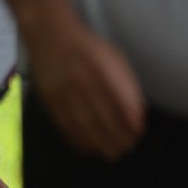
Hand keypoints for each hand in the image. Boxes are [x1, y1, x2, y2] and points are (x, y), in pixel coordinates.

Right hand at [28, 23, 145, 160]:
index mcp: (103, 68)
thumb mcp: (113, 56)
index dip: (132, 123)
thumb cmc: (87, 47)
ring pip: (85, 124)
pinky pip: (64, 123)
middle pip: (105, 117)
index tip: (138, 134)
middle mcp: (83, 79)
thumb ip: (126, 83)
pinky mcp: (49, 97)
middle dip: (118, 137)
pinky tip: (87, 148)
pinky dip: (77, 139)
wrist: (49, 34)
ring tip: (110, 153)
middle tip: (126, 148)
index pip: (123, 103)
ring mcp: (64, 89)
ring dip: (100, 143)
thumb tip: (137, 114)